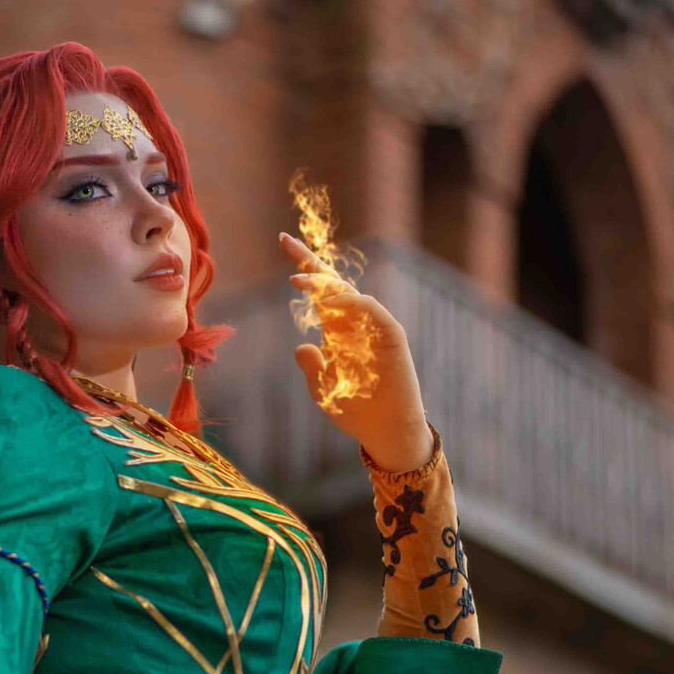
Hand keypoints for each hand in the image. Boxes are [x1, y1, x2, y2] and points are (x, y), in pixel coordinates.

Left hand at [280, 231, 434, 472]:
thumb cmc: (356, 412)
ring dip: (323, 284)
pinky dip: (352, 303)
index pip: (318, 293)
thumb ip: (311, 365)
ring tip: (298, 280)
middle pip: (331, 284)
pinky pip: (371, 309)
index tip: (283, 244)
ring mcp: (374, 326)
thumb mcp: (322, 387)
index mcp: (337, 330)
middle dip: (308, 262)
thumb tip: (301, 345)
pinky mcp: (391, 335)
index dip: (303, 269)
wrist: (385, 432)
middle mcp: (354, 323)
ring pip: (348, 292)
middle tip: (285, 241)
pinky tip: (330, 304)